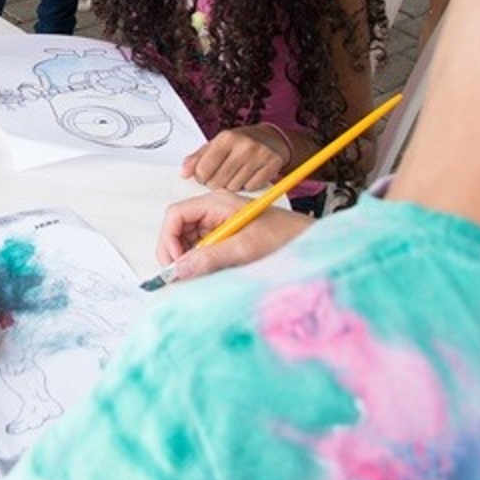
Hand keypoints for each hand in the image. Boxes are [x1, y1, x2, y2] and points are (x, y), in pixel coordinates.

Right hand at [156, 191, 310, 280]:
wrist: (310, 241)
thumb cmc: (285, 236)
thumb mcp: (245, 247)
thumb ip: (211, 257)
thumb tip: (180, 269)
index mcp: (215, 203)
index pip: (176, 215)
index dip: (169, 239)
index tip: (175, 264)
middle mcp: (214, 211)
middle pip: (179, 229)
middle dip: (176, 252)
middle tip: (180, 276)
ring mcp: (219, 224)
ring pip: (189, 242)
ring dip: (189, 260)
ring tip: (197, 276)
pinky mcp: (226, 237)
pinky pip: (203, 250)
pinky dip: (201, 263)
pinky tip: (209, 273)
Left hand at [181, 125, 290, 190]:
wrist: (270, 138)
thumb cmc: (239, 142)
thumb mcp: (216, 144)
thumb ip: (198, 158)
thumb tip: (184, 173)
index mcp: (226, 137)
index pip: (204, 168)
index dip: (200, 177)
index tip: (203, 176)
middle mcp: (244, 145)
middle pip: (218, 181)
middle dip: (215, 183)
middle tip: (220, 176)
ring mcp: (260, 155)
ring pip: (234, 187)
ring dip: (231, 185)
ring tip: (234, 174)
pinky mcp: (273, 165)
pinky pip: (251, 187)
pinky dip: (247, 186)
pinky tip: (247, 176)